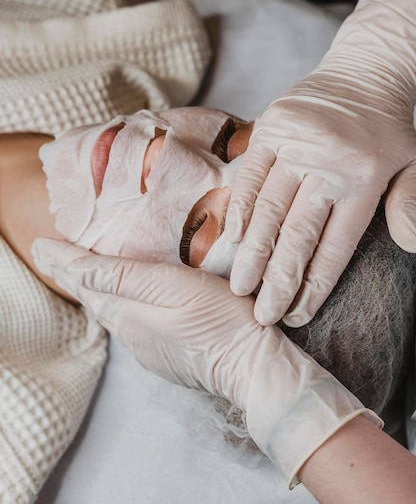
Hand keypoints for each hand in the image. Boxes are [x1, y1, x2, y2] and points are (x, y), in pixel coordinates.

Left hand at [32, 237, 380, 487]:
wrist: (252, 366)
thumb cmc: (218, 318)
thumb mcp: (169, 286)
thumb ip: (121, 277)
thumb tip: (71, 268)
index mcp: (126, 315)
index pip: (83, 283)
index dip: (62, 262)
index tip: (42, 244)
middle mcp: (131, 335)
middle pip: (95, 300)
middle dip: (76, 276)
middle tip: (62, 253)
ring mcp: (149, 349)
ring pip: (115, 313)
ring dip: (100, 290)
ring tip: (95, 268)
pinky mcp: (168, 355)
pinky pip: (135, 325)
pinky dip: (125, 305)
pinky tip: (136, 297)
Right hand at [225, 0, 415, 326]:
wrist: (364, 71)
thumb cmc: (387, 128)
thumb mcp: (414, 163)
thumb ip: (409, 203)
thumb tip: (407, 244)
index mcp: (364, 176)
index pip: (335, 243)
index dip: (313, 283)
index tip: (295, 314)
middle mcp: (327, 162)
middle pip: (297, 232)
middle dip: (277, 279)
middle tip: (261, 315)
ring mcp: (295, 143)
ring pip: (268, 208)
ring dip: (252, 252)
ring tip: (241, 288)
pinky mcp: (271, 127)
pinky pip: (250, 174)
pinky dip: (239, 207)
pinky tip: (231, 239)